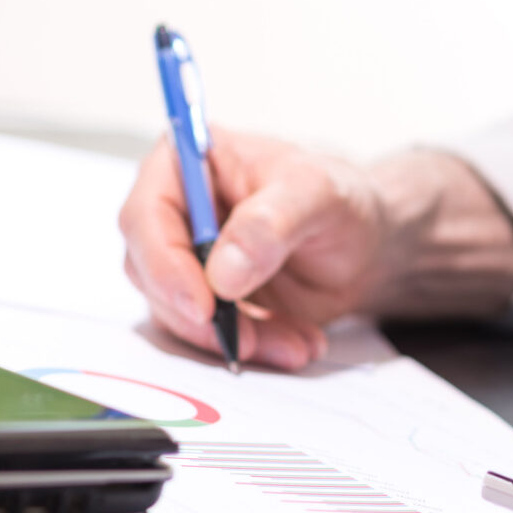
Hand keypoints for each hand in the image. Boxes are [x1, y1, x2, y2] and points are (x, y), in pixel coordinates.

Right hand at [118, 130, 512, 370]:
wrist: (366, 242)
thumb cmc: (338, 200)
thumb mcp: (318, 194)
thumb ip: (271, 222)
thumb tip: (222, 272)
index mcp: (185, 164)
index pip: (145, 216)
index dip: (164, 265)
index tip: (204, 305)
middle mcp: (175, 213)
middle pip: (151, 274)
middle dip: (201, 317)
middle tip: (249, 341)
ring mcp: (186, 261)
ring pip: (179, 314)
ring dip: (234, 339)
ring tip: (295, 343)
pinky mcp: (206, 302)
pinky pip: (209, 336)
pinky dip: (252, 348)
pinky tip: (296, 343)